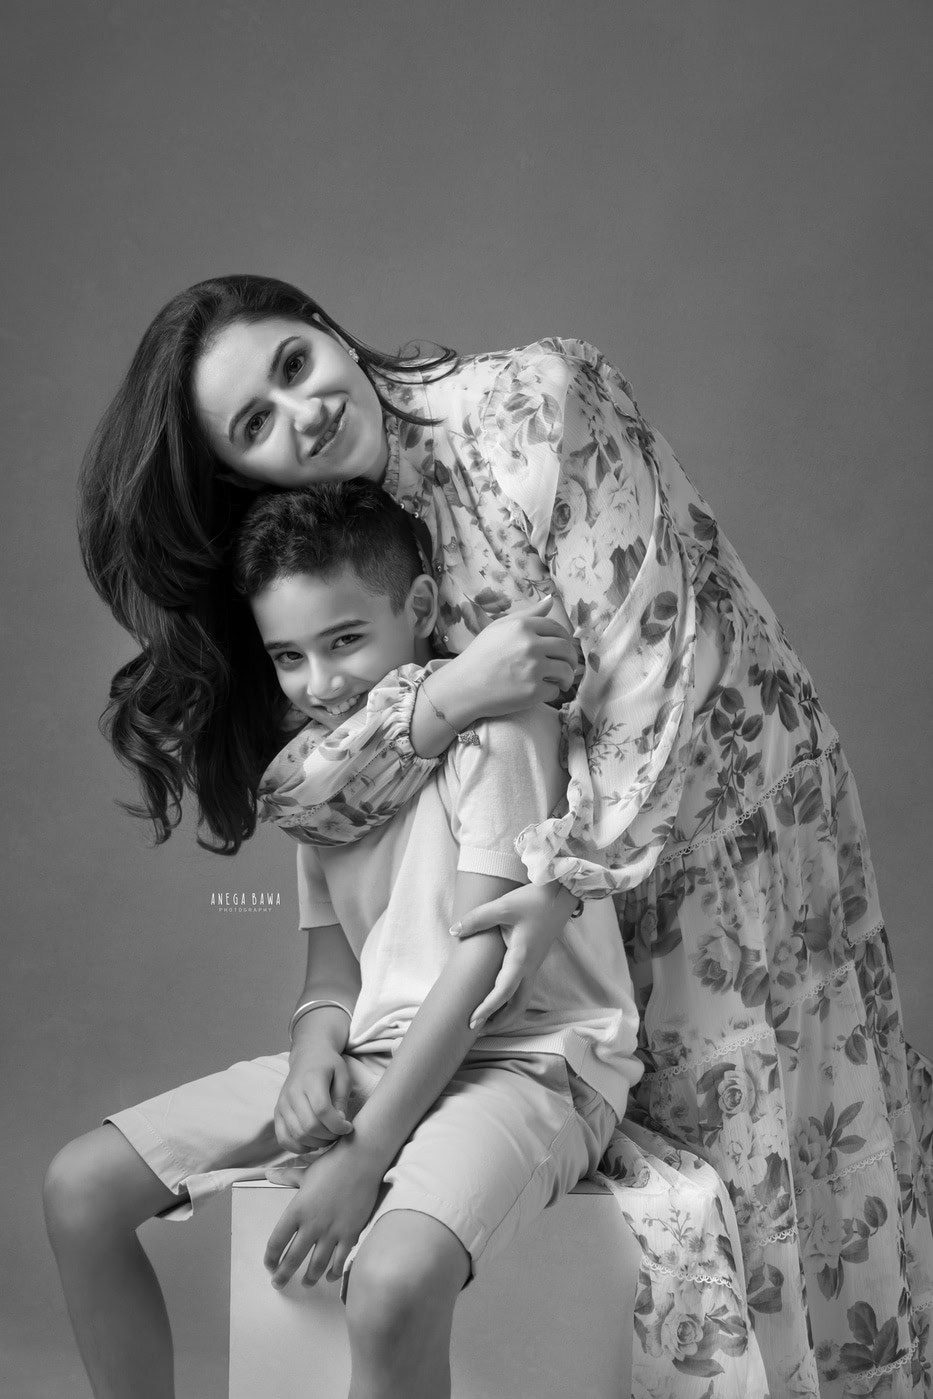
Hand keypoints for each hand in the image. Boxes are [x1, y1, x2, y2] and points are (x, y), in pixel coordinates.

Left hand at [264, 1139, 381, 1287]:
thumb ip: (286, 1177)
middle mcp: (312, 1225)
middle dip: (283, 1275)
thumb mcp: (306, 1172)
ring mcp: (332, 1231)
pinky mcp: (350, 1233)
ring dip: (309, 1278)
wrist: (361, 1161)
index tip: (269, 1264)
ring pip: (317, 1265)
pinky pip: (340, 1260)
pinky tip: (329, 1277)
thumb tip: (268, 1174)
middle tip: (278, 1284)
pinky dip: (333, 1272)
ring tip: (305, 1283)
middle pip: (293, 1258)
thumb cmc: (332, 1165)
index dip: (271, 1257)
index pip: (277, 1241)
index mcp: (297, 1210)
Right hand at [274, 1047, 353, 1153]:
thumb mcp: (343, 1075)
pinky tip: (312, 1143)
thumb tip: (339, 1122)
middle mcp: (293, 1092)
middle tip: (339, 1133)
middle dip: (329, 1136)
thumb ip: (342, 1099)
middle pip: (309, 1126)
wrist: (308, 1055)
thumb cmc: (329, 1065)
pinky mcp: (277, 1113)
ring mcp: (282, 1104)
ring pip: (297, 1135)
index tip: (348, 1127)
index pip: (322, 1110)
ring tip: (328, 1137)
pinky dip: (298, 1147)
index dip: (337, 1125)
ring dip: (316, 1143)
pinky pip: (283, 1138)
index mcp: (311, 1079)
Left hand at [450, 881, 576, 1027]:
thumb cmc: (533, 900)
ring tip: (485, 1020)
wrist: (561, 894)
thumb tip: (454, 930)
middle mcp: (530, 968)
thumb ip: (478, 918)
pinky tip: (496, 998)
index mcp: (521, 958)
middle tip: (476, 1029)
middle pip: (516, 1006)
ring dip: (505, 1014)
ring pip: (522, 1000)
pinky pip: (523, 990)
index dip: (487, 1008)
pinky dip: (510, 1001)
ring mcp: (534, 967)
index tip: (471, 1021)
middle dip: (498, 1021)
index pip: (503, 991)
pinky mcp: (534, 962)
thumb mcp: (503, 905)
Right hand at [461, 598, 577, 714]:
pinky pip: (555, 691)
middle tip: (566, 666)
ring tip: (559, 681)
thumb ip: (528, 614)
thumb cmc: (480, 655)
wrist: (462, 686)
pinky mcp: (533, 691)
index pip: (557, 628)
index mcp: (523, 626)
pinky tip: (541, 691)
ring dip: (566, 677)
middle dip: (571, 659)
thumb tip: (551, 600)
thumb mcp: (500, 627)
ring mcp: (533, 668)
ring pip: (566, 671)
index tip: (561, 648)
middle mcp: (530, 645)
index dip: (563, 639)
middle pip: (566, 649)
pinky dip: (551, 692)